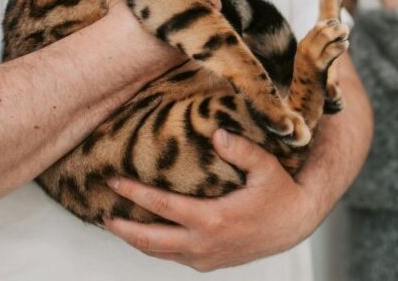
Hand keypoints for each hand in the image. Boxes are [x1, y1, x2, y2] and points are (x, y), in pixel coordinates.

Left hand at [102, 129, 320, 270]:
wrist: (295, 224)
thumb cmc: (280, 194)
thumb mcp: (266, 168)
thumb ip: (241, 150)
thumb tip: (217, 133)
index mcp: (213, 220)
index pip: (162, 207)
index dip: (135, 193)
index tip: (115, 181)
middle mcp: (203, 244)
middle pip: (150, 240)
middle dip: (122, 226)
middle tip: (102, 212)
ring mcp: (204, 257)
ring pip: (158, 253)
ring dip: (135, 240)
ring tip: (116, 224)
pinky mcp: (208, 263)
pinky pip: (173, 257)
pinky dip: (155, 246)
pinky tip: (147, 233)